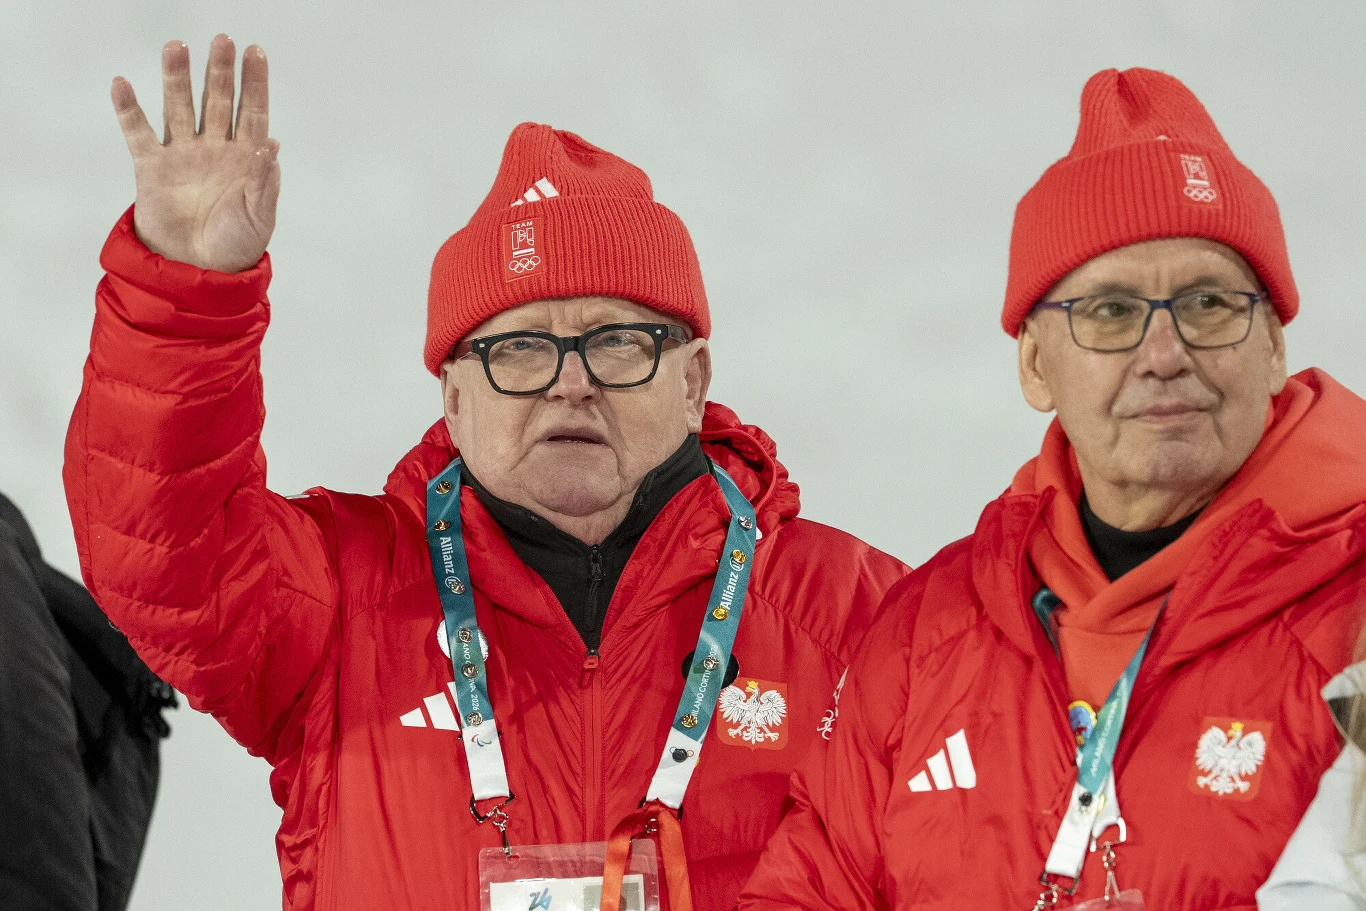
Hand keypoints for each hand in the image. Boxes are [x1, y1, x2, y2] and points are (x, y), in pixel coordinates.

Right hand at [112, 35, 278, 272]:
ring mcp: (182, 155)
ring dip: (176, 78)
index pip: (252, 112)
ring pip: (179, 107)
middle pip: (217, 101)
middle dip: (220, 71)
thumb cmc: (237, 245)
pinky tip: (122, 83)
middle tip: (222, 40)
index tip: (256, 53)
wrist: (199, 271)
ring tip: (176, 46)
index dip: (254, 83)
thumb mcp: (260, 216)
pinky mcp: (152, 168)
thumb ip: (264, 182)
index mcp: (244, 158)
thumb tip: (270, 145)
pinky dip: (129, 109)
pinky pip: (138, 133)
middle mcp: (213, 149)